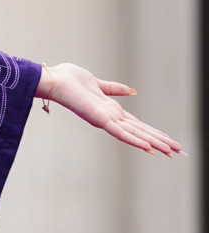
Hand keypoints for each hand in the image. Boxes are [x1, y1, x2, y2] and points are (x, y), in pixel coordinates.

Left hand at [38, 63, 182, 155]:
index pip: (138, 124)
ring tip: (170, 151)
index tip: (170, 140)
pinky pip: (120, 132)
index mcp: (112, 110)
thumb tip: (131, 91)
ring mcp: (106, 120)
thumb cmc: (70, 80)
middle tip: (179, 151)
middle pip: (141, 132)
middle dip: (160, 141)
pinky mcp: (99, 119)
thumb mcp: (98, 83)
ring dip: (153, 143)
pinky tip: (148, 147)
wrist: (54, 80)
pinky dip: (134, 140)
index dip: (154, 132)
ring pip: (135, 134)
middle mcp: (111, 118)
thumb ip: (114, 89)